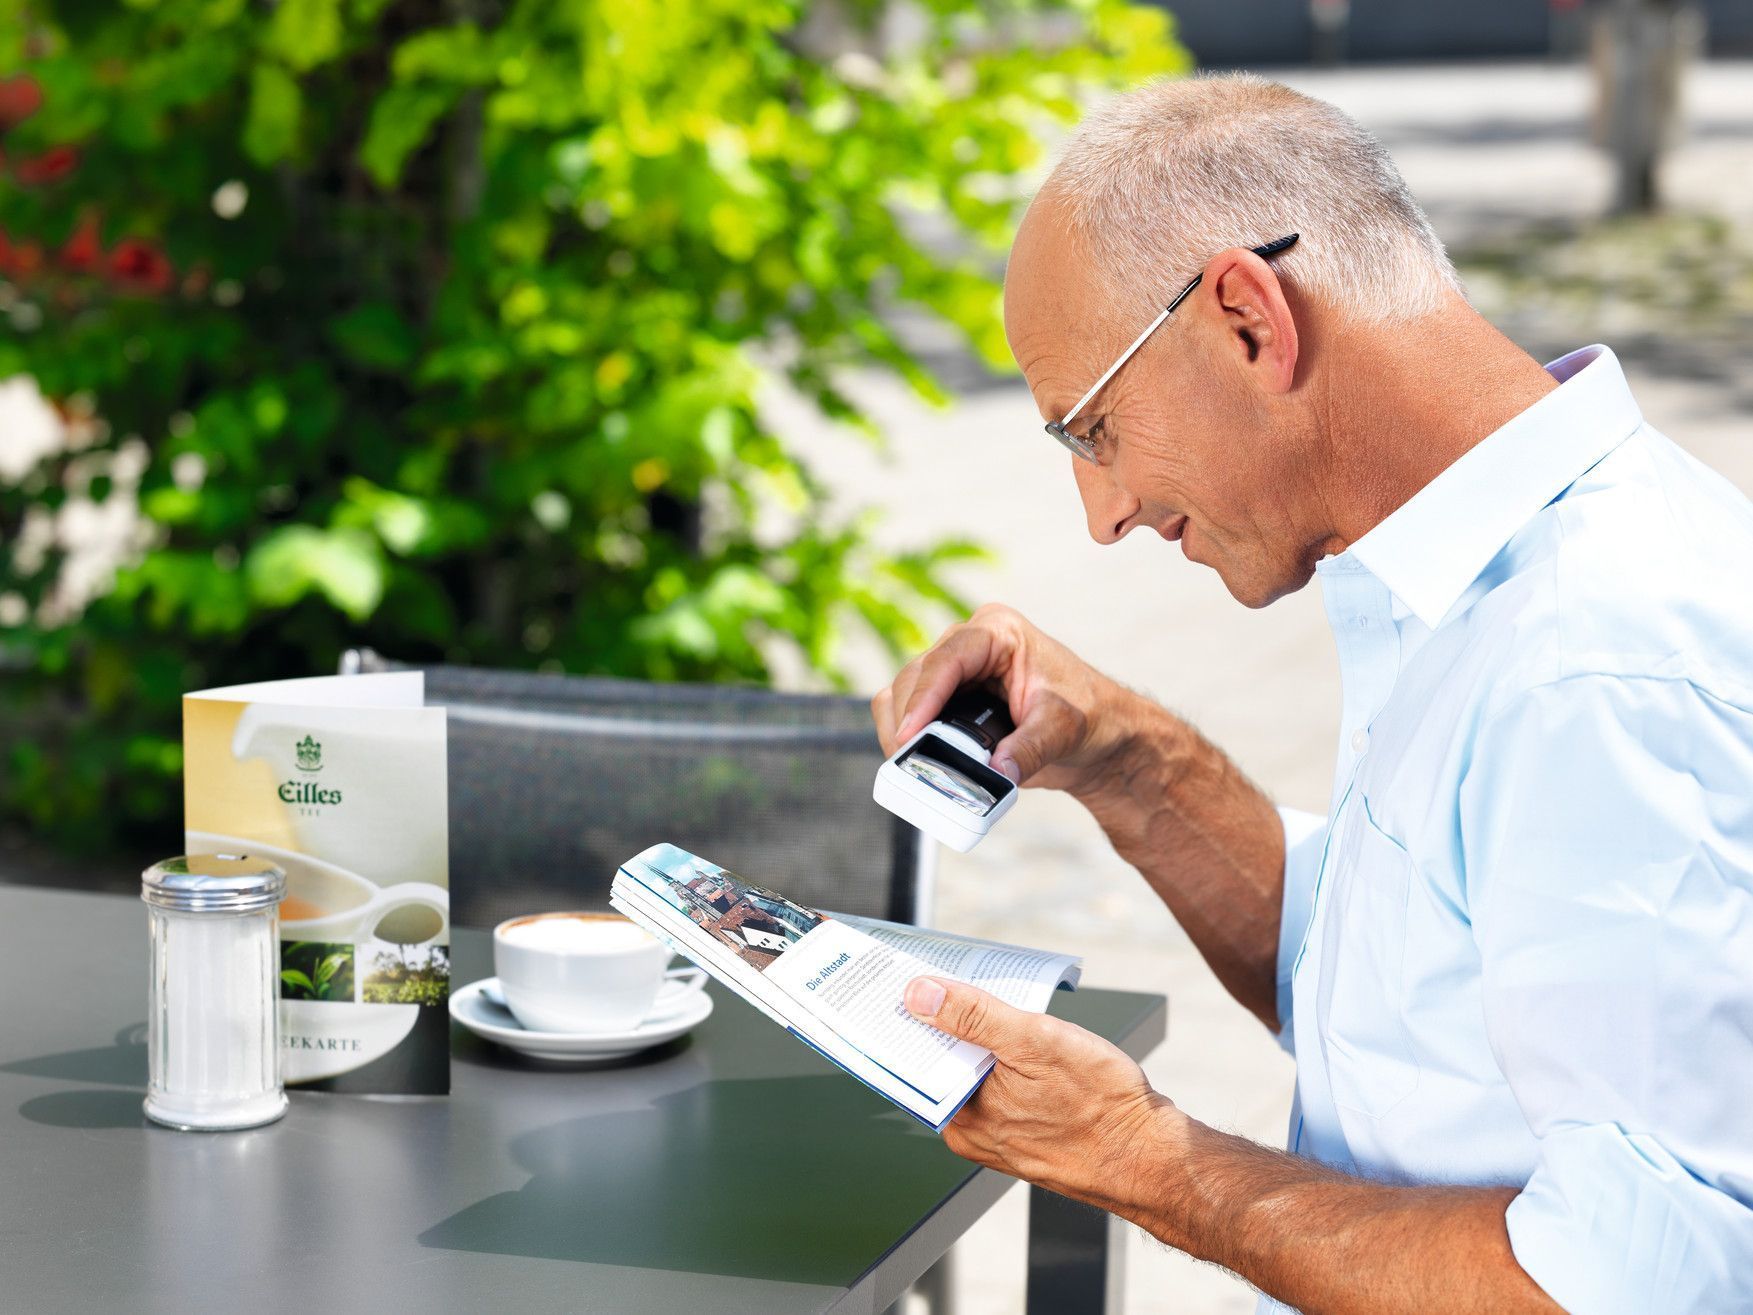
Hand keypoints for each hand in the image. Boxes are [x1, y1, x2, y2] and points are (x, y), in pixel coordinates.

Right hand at [870, 604, 1137, 794]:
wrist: (1099, 734)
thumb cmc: (1090, 716)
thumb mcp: (1063, 730)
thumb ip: (1029, 749)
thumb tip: (995, 772)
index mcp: (998, 631)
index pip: (946, 660)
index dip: (923, 698)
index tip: (910, 735)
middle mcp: (969, 642)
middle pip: (915, 676)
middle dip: (908, 719)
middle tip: (910, 763)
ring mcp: (956, 669)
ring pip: (902, 692)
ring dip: (901, 729)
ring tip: (910, 766)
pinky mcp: (948, 696)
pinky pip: (909, 710)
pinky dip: (906, 736)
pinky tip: (915, 761)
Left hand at [905, 975, 1177, 1208]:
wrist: (1151, 1154)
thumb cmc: (1101, 1104)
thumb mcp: (1033, 1042)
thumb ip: (972, 1016)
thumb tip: (918, 994)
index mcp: (961, 1119)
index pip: (918, 1058)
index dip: (916, 1014)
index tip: (912, 979)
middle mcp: (973, 1132)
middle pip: (946, 1062)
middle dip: (953, 1020)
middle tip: (965, 979)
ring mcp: (999, 1134)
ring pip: (978, 1071)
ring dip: (986, 1038)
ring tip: (1006, 1009)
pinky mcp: (1026, 1131)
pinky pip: (1002, 1086)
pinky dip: (1009, 1058)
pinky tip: (1030, 1042)